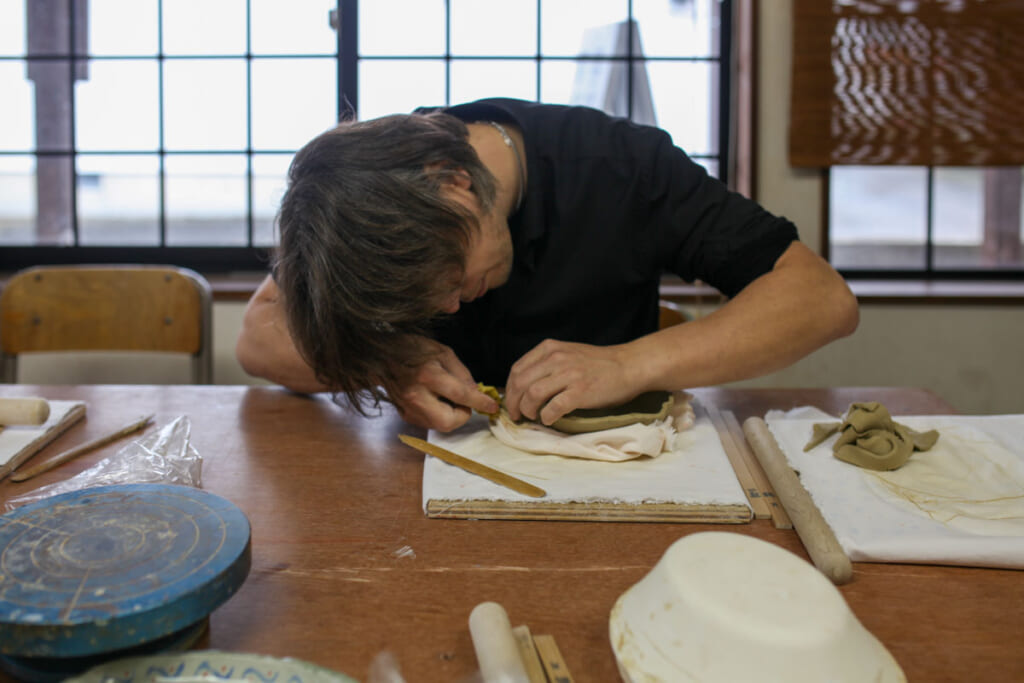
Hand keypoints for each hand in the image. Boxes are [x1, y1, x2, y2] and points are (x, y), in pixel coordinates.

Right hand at [391, 339, 498, 431]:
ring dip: (451, 415)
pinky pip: (430, 422)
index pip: (460, 395)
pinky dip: (438, 414)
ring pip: (440, 426)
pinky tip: (433, 399)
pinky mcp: (405, 416)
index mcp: (428, 375)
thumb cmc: (413, 349)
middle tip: (462, 401)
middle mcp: (417, 395)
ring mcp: (408, 409)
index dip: (480, 402)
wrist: (380, 358)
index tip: (492, 406)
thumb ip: (461, 373)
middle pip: (449, 421)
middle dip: (462, 415)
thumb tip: (475, 392)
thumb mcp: (442, 352)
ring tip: (445, 397)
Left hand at [503, 339, 640, 425]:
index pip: (517, 369)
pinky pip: (553, 407)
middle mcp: (556, 359)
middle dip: (513, 402)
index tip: (511, 401)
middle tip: (516, 415)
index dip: (509, 389)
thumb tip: (525, 385)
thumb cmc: (599, 363)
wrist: (629, 365)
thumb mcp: (568, 353)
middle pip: (520, 383)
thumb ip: (547, 363)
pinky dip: (547, 417)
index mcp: (550, 349)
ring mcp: (568, 375)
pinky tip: (549, 420)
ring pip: (532, 394)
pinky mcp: (580, 391)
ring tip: (532, 417)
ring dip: (527, 410)